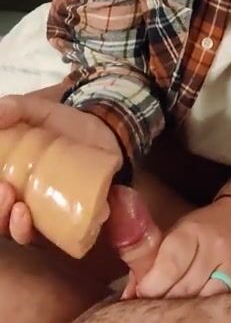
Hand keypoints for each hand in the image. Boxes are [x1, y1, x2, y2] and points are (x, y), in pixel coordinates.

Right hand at [0, 93, 121, 245]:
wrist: (104, 131)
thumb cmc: (62, 125)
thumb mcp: (36, 111)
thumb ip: (14, 108)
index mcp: (7, 178)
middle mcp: (19, 201)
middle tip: (4, 191)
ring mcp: (44, 214)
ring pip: (20, 233)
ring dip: (14, 227)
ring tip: (20, 210)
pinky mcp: (70, 221)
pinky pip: (57, 238)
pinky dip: (49, 235)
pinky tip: (46, 222)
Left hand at [136, 197, 230, 298]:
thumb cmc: (201, 228)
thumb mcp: (175, 233)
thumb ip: (152, 262)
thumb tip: (130, 295)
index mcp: (191, 231)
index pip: (171, 263)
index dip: (153, 284)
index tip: (143, 294)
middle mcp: (214, 246)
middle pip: (187, 286)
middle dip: (168, 299)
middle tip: (160, 303)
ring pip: (209, 297)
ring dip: (192, 306)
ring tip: (182, 305)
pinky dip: (218, 305)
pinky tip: (208, 305)